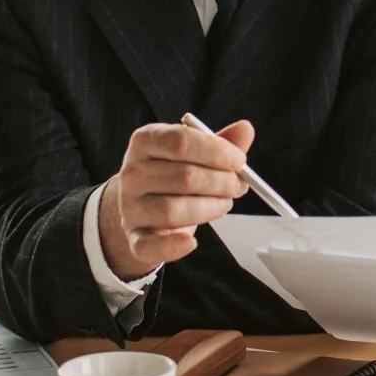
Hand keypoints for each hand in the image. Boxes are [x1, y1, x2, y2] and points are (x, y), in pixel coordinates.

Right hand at [98, 120, 252, 280]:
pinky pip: (150, 246)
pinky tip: (191, 241)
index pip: (180, 142)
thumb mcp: (192, 152)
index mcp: (145, 141)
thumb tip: (245, 129)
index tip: (240, 161)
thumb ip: (219, 142)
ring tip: (224, 204)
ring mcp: (130, 207)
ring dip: (209, 209)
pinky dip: (173, 247)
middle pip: (183, 177)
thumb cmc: (170, 173)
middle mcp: (132, 173)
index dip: (216, 152)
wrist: (140, 204)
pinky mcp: (134, 237)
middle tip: (238, 186)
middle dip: (221, 182)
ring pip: (173, 211)